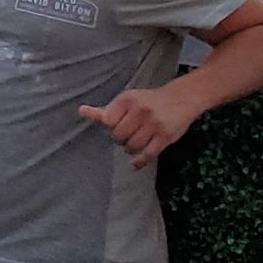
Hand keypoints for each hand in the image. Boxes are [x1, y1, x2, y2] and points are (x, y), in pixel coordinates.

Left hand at [80, 86, 198, 170]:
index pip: (107, 121)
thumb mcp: (126, 100)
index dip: (111, 127)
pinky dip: (139, 161)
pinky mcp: (165, 137)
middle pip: (118, 135)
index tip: (116, 126)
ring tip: (134, 143)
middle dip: (120, 139)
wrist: (181, 98)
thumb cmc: (148, 101)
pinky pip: (147, 154)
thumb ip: (105, 110)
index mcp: (127, 99)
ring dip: (130, 149)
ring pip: (132, 146)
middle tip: (127, 135)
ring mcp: (153, 124)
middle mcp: (140, 110)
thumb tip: (81, 112)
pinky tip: (135, 164)